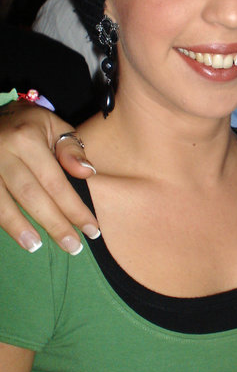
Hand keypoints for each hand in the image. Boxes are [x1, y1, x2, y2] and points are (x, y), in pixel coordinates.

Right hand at [0, 101, 97, 251]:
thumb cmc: (31, 124)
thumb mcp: (56, 126)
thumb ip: (72, 149)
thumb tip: (87, 172)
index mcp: (28, 139)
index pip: (55, 182)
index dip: (74, 208)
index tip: (91, 229)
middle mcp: (3, 152)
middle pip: (30, 196)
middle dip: (54, 224)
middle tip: (73, 247)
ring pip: (2, 202)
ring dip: (18, 227)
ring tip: (36, 247)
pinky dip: (1, 219)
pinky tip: (15, 235)